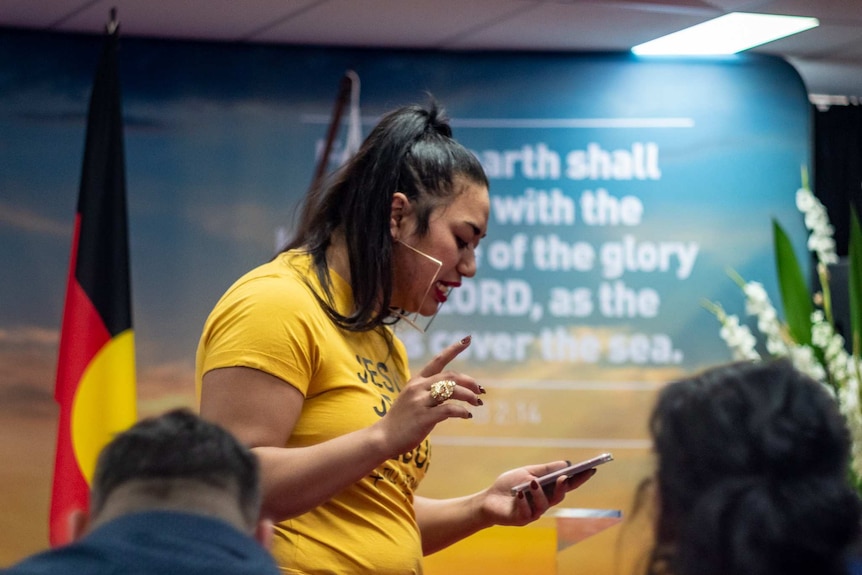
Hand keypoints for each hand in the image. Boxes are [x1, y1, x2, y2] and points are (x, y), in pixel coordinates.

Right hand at [373, 336, 484, 455]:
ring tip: (477, 403)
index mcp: (416, 381)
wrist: (384, 437)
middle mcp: (418, 387)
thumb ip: (429, 392)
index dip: (454, 349)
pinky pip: (448, 409)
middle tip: (481, 390)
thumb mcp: (412, 398)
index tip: (468, 339)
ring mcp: (420, 402)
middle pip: (450, 376)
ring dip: (469, 396)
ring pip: (452, 390)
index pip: (438, 360)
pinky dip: (462, 411)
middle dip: (469, 381)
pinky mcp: (423, 417)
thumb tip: (453, 391)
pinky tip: (467, 415)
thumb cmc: (401, 420)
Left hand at [478, 461, 596, 526]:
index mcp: (547, 490)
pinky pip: (526, 511)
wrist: (488, 500)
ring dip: (539, 493)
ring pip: (544, 505)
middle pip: (559, 496)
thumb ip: (545, 470)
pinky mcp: (521, 519)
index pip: (567, 485)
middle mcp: (544, 503)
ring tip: (533, 483)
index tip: (591, 469)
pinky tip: (518, 494)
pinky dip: (522, 501)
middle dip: (562, 487)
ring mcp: (534, 513)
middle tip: (564, 478)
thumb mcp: (527, 472)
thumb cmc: (509, 485)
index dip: (580, 479)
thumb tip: (566, 464)